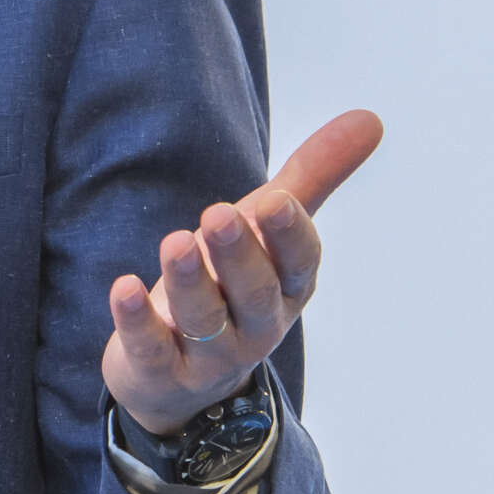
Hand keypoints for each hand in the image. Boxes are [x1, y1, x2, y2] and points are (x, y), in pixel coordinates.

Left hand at [101, 110, 382, 436]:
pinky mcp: (159, 369)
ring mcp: (209, 352)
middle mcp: (256, 323)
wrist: (182, 377)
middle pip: (254, 292)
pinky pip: (151, 349)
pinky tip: (123, 287)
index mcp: (286, 287)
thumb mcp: (267, 232)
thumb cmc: (231, 283)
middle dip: (239, 255)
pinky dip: (137, 321)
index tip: (276, 201)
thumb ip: (311, 178)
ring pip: (205, 320)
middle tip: (218, 214)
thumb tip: (370, 116)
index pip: (298, 264)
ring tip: (174, 242)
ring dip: (190, 282)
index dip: (289, 236)